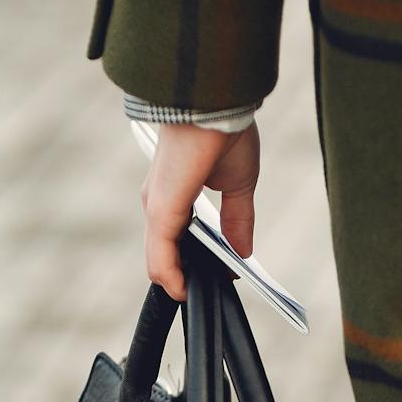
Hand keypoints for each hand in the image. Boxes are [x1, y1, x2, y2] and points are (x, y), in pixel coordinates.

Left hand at [140, 121, 259, 300]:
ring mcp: (157, 209)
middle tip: (215, 290)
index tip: (224, 273)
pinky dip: (172, 280)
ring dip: (182, 283)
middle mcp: (159, 202)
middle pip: (167, 253)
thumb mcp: (239, 185)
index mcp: (175, 193)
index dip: (198, 262)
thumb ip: (238, 220)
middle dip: (190, 277)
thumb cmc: (225, 132)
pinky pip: (160, 258)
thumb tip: (243, 253)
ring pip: (160, 260)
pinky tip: (184, 293)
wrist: (217, 106)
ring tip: (202, 296)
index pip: (178, 239)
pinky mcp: (161, 213)